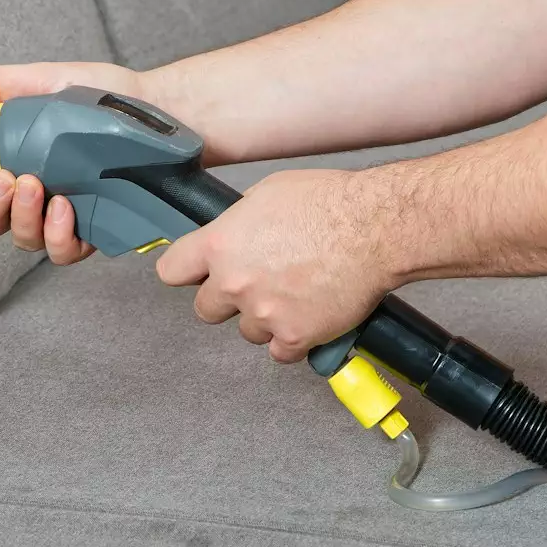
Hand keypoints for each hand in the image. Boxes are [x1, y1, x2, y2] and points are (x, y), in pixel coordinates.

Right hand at [0, 61, 147, 265]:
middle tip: (5, 179)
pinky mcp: (92, 231)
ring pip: (24, 239)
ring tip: (36, 186)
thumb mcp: (40, 79)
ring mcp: (60, 217)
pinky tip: (65, 207)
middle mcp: (31, 196)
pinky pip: (64, 251)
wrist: (152, 105)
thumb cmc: (96, 95)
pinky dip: (57, 235)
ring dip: (22, 218)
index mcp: (9, 164)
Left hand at [155, 168, 396, 362]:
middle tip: (257, 285)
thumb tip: (234, 233)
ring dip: (264, 320)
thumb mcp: (268, 193)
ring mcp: (263, 314)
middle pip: (206, 310)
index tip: (198, 273)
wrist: (374, 229)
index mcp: (220, 244)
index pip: (172, 270)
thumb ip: (240, 222)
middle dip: (226, 300)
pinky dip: (292, 340)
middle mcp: (234, 283)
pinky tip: (308, 319)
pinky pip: (280, 353)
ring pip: (247, 332)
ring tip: (296, 296)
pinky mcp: (294, 337)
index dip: (187, 272)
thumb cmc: (328, 202)